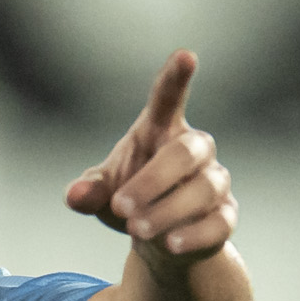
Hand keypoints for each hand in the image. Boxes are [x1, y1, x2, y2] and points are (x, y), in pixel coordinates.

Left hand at [65, 50, 234, 262]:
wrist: (159, 241)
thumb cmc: (130, 200)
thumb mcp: (101, 193)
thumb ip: (89, 190)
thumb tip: (75, 195)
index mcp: (161, 131)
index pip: (169, 98)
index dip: (176, 77)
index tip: (185, 56)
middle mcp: (194, 150)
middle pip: (186, 151)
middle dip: (153, 181)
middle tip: (120, 207)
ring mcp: (214, 182)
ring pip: (203, 189)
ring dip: (167, 210)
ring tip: (137, 230)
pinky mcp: (225, 216)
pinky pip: (218, 222)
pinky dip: (193, 234)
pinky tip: (170, 244)